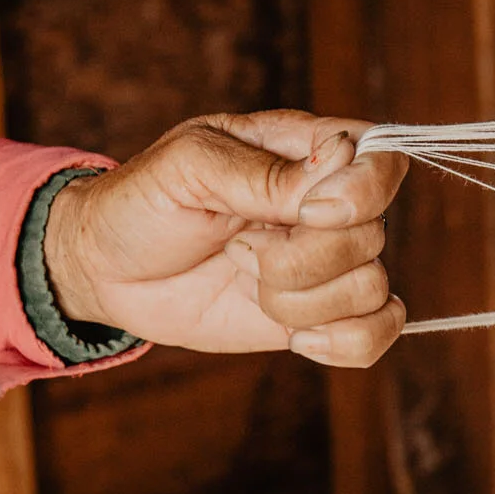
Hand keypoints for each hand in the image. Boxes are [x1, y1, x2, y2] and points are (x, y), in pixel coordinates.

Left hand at [41, 109, 409, 366]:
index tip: (307, 212)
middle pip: (372, 236)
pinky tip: (296, 338)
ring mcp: (329, 263)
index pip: (383, 159)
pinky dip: (342, 344)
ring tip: (246, 278)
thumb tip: (338, 168)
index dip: (362, 193)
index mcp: (306, 148)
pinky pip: (375, 334)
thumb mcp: (189, 167)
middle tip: (238, 247)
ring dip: (300, 300)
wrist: (111, 271)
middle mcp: (330, 204)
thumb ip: (263, 172)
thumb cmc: (143, 201)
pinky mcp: (321, 315)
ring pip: (369, 289)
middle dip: (301, 257)